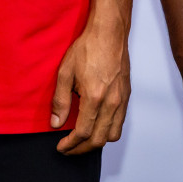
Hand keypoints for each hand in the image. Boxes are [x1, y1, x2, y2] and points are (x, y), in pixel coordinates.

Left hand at [50, 21, 130, 154]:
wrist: (109, 33)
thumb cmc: (87, 48)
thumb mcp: (65, 72)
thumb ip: (60, 101)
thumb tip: (56, 123)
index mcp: (94, 97)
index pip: (83, 133)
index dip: (70, 144)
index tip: (61, 147)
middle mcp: (111, 102)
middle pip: (98, 139)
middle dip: (81, 149)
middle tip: (68, 149)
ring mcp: (121, 100)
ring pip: (112, 135)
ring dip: (96, 143)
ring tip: (82, 141)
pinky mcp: (126, 96)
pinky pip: (120, 123)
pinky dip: (108, 131)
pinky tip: (97, 126)